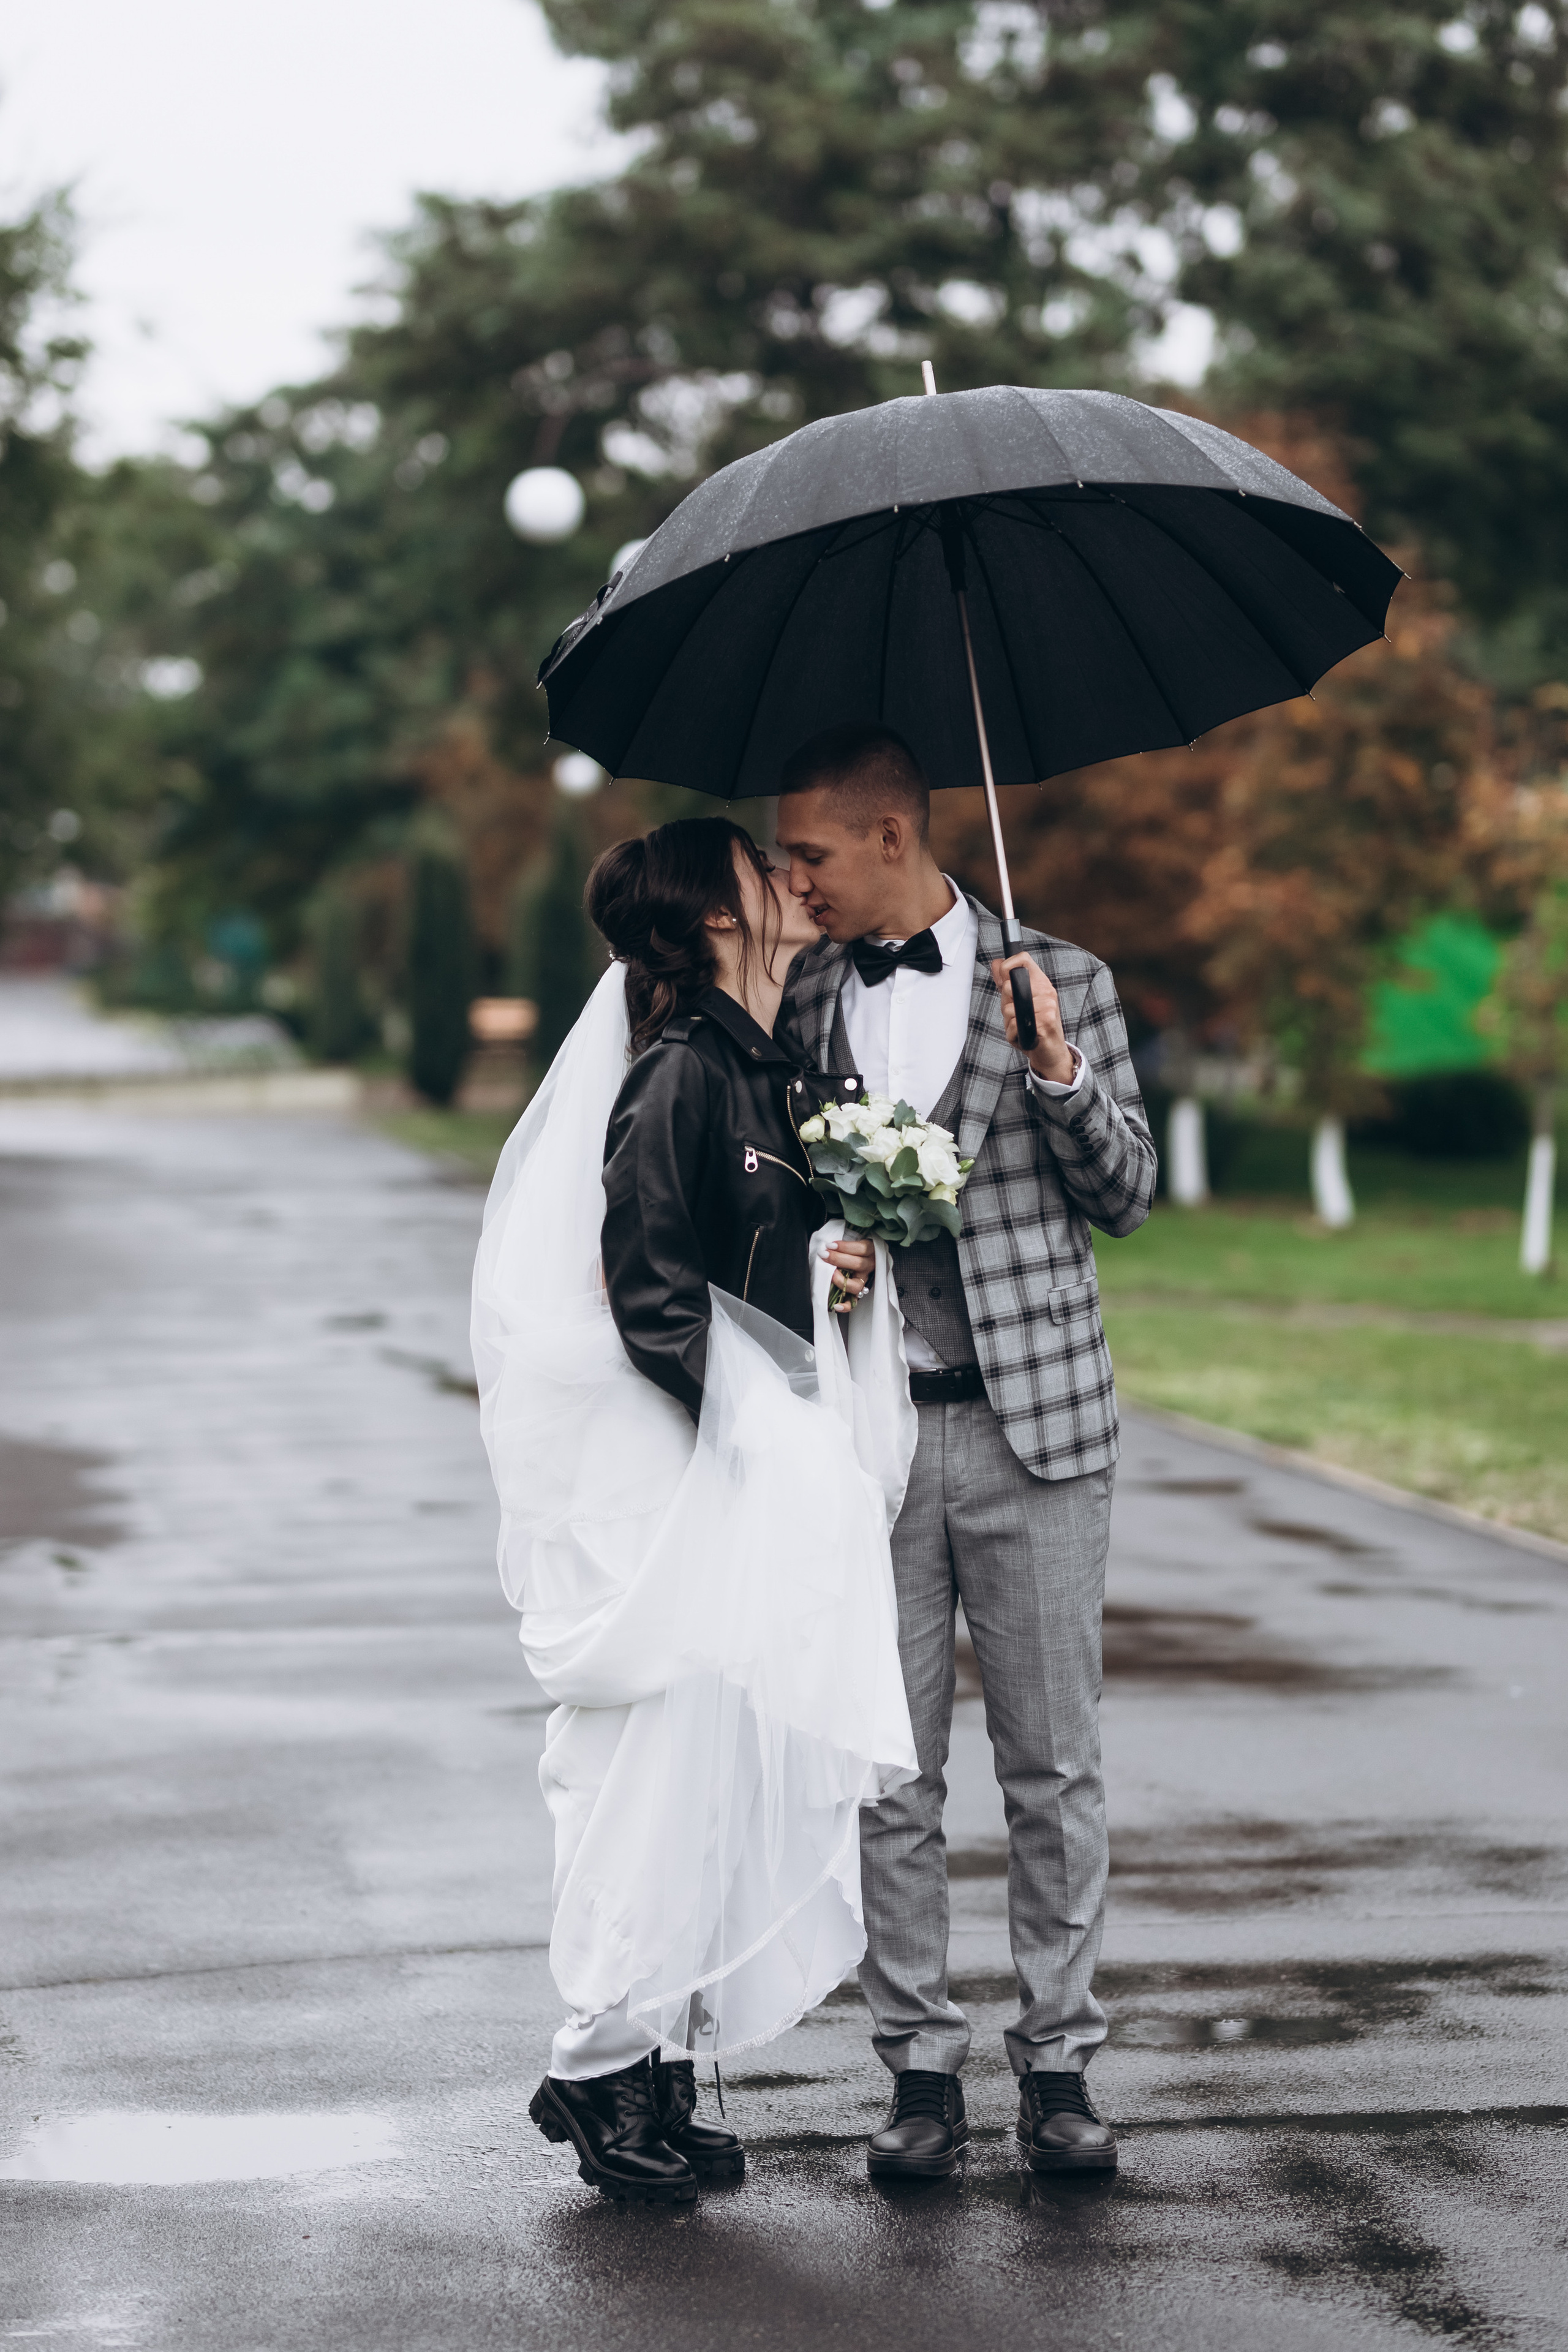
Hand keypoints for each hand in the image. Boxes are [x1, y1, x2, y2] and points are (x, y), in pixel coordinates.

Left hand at [826, 1231, 874, 1312]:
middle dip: (838, 1259)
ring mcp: (864, 1280)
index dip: (845, 1247)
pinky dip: (845, 1306)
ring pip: (857, 1285)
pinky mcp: (859, 1292)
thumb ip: (843, 1240)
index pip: (861, 1248)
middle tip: (824, 1255)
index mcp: (871, 1250)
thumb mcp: (852, 1238)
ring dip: (841, 1280)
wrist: (858, 1256)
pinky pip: (854, 1302)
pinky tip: (836, 1305)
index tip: (829, 1245)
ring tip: (830, 1274)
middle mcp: (870, 1266)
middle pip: (858, 1264)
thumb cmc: (851, 1246)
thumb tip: (825, 1241)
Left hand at [991, 953, 1075, 1083]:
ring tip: (1022, 1026)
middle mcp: (1046, 990)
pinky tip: (1023, 1036)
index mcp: (1040, 982)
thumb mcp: (1019, 1001)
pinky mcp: (1046, 1021)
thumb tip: (995, 963)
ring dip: (1009, 1022)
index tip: (1003, 979)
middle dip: (1005, 1004)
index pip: (1023, 958)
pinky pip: (1013, 1025)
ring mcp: (1048, 1005)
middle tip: (1017, 1014)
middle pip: (1008, 987)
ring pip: (1008, 1009)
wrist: (1051, 1051)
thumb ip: (1006, 982)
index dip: (1007, 965)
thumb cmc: (1035, 1026)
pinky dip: (1013, 1034)